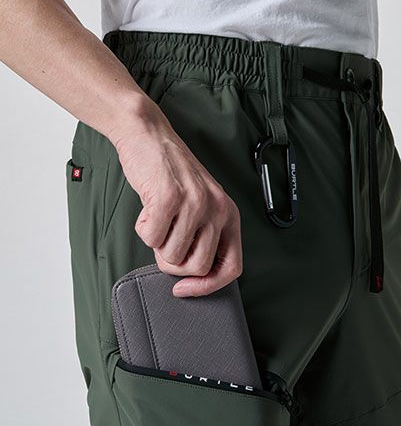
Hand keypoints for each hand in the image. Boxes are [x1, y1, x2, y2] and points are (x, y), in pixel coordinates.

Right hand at [109, 96, 242, 296]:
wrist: (150, 137)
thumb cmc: (172, 175)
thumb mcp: (201, 205)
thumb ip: (203, 236)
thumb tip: (192, 278)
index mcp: (229, 214)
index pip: (232, 267)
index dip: (208, 286)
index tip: (185, 288)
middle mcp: (218, 209)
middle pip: (197, 267)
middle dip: (173, 261)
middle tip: (166, 238)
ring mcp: (195, 203)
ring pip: (172, 256)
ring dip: (157, 242)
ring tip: (158, 216)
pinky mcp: (170, 197)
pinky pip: (150, 238)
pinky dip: (143, 227)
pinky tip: (148, 207)